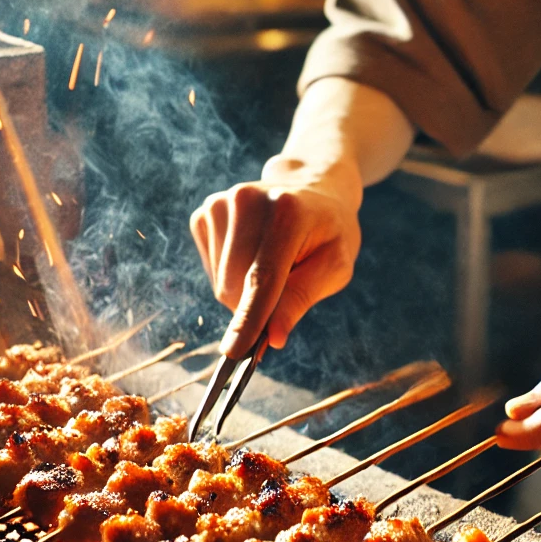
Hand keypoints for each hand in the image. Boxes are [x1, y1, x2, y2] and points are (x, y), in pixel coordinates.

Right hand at [190, 174, 360, 358]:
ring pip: (220, 283)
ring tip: (274, 262)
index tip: (235, 353)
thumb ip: (302, 299)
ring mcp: (220, 203)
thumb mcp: (335, 265)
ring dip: (244, 291)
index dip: (249, 319)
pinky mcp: (205, 212)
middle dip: (255, 307)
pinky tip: (253, 253)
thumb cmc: (329, 232)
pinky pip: (211, 270)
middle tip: (287, 288)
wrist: (313, 188)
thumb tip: (271, 338)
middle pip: (235, 286)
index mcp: (286, 212)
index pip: (262, 277)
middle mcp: (246, 201)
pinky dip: (231, 275)